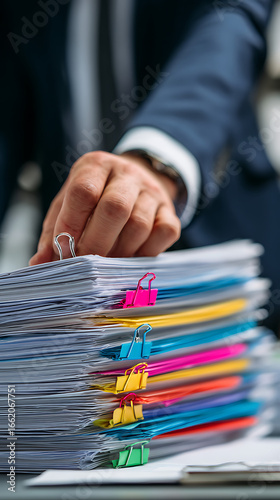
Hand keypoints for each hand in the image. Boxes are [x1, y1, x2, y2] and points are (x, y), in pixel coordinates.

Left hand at [29, 151, 180, 263]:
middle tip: (86, 264)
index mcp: (96, 166)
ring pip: (139, 225)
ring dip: (120, 252)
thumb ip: (53, 232)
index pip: (83, 192)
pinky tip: (132, 257)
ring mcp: (152, 191)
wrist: (136, 181)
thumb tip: (39, 263)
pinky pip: (164, 234)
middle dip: (97, 243)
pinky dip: (146, 252)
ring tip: (107, 263)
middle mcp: (127, 173)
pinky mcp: (170, 211)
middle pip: (115, 208)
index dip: (72, 225)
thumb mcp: (69, 204)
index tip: (64, 252)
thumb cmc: (95, 197)